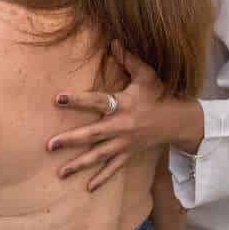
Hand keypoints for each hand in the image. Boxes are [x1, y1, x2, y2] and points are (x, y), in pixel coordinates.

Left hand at [48, 41, 204, 190]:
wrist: (178, 120)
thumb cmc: (160, 94)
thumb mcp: (147, 75)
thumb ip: (129, 59)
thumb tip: (113, 41)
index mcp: (124, 105)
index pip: (97, 101)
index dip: (78, 100)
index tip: (58, 99)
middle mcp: (122, 126)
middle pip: (93, 135)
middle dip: (71, 141)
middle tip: (49, 145)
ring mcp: (125, 143)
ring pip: (99, 156)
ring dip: (79, 165)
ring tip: (60, 173)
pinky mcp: (129, 153)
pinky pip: (114, 168)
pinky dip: (101, 178)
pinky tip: (87, 188)